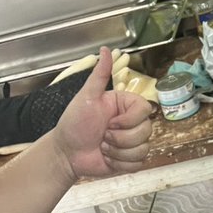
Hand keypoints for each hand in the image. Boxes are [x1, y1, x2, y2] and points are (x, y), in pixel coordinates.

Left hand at [50, 47, 151, 182]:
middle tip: (102, 136)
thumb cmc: (74, 123)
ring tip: (103, 147)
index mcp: (126, 105)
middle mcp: (133, 122)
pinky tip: (107, 158)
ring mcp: (133, 142)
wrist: (66, 153)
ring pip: (143, 149)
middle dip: (120, 138)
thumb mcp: (86, 97)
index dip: (128, 120)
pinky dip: (120, 164)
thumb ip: (100, 75)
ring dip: (118, 152)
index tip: (110, 123)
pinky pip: (138, 164)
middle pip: (146, 131)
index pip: (145, 110)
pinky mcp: (131, 160)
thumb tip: (105, 49)